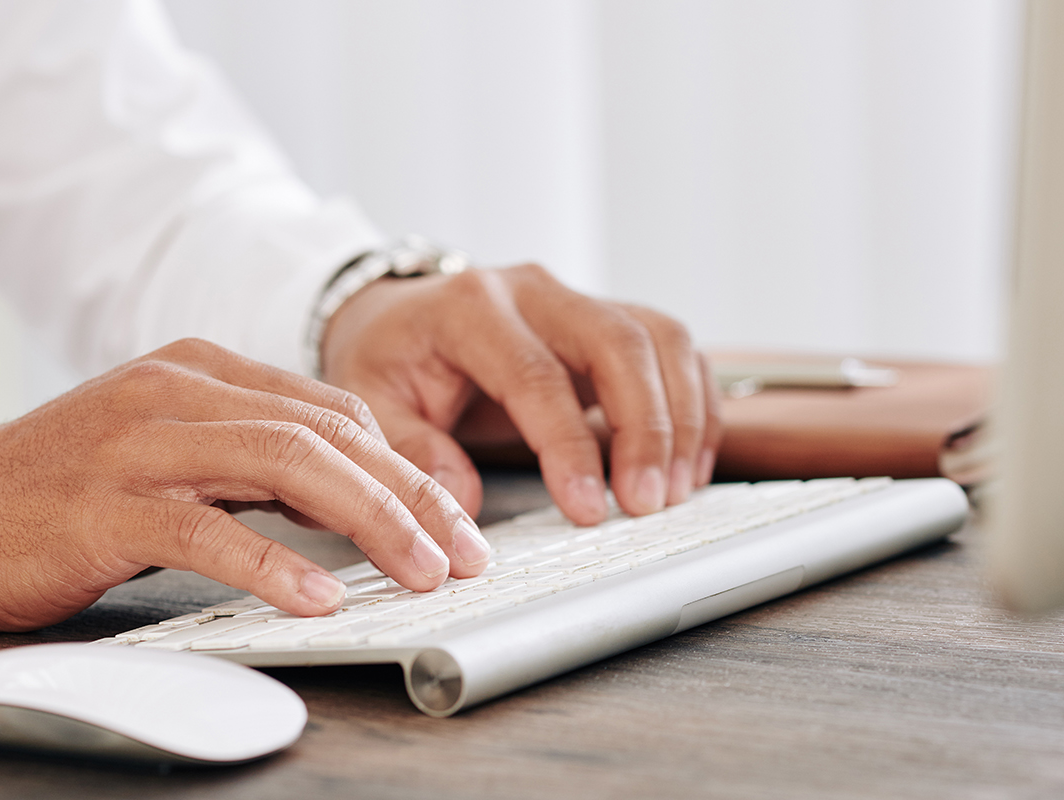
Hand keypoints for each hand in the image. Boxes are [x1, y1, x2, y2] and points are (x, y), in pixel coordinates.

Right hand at [0, 339, 488, 631]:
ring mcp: (140, 443)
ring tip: (424, 571)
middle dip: (413, 494)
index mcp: (201, 370)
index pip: (335, 407)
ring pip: (287, 466)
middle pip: (329, 433)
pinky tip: (322, 596)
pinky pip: (208, 531)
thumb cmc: (59, 485)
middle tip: (466, 550)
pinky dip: (275, 565)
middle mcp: (178, 390)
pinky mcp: (105, 505)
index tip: (454, 517)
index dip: (407, 464)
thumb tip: (351, 496)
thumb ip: (251, 458)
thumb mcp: (169, 448)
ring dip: (372, 522)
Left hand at [320, 263, 723, 525]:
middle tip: (647, 503)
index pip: (537, 374)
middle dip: (647, 429)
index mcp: (471, 308)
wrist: (400, 314)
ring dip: (680, 419)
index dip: (570, 445)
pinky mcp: (610, 320)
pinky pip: (674, 351)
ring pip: (660, 340)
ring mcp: (579, 301)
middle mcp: (535, 292)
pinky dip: (692, 407)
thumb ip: (411, 452)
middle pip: (620, 343)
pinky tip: (686, 464)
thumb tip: (461, 501)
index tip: (588, 507)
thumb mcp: (371, 404)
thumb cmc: (390, 359)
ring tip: (672, 491)